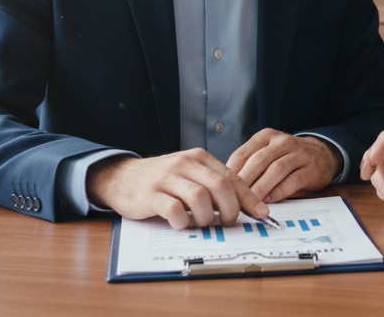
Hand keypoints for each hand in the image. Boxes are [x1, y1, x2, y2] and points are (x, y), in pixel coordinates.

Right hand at [86, 149, 267, 229]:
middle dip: (231, 209)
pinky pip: (174, 209)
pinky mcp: (150, 194)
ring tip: (202, 224)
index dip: (249, 198)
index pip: (232, 177)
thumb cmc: (162, 180)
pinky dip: (183, 222)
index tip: (262, 213)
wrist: (122, 177)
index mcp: (199, 158)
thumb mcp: (189, 175)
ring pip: (200, 197)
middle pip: (220, 186)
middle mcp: (185, 164)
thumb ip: (212, 185)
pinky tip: (181, 224)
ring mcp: (167, 178)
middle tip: (227, 222)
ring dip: (207, 217)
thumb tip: (243, 206)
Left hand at [225, 129, 342, 203]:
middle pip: (258, 161)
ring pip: (276, 170)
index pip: (243, 153)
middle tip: (233, 198)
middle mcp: (282, 142)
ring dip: (261, 187)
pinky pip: (293, 180)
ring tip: (250, 202)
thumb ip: (249, 164)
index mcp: (266, 136)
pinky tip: (270, 201)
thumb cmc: (287, 157)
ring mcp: (298, 154)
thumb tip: (225, 186)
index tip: (222, 189)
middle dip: (244, 181)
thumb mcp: (267, 153)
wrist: (322, 154)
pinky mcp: (310, 169)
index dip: (230, 172)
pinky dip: (280, 191)